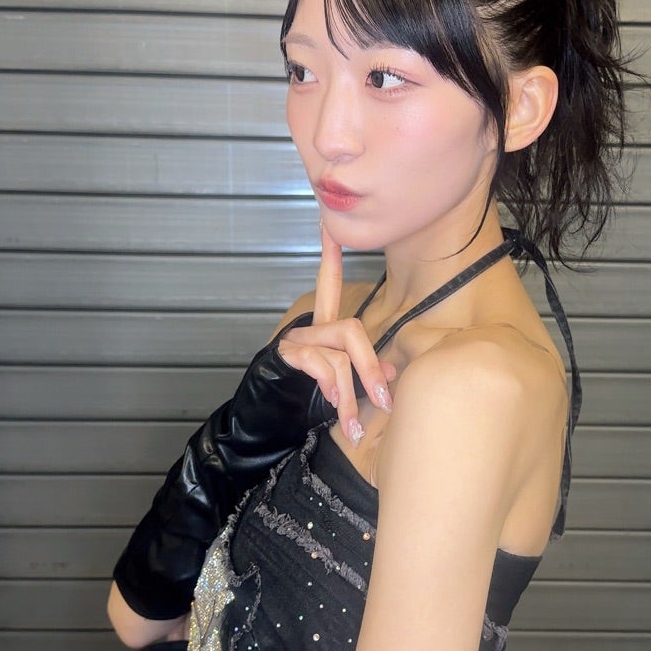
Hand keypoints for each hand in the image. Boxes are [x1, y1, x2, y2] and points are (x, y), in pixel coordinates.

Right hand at [277, 223, 395, 444]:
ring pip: (338, 353)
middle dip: (370, 367)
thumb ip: (362, 374)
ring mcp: (295, 341)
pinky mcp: (284, 355)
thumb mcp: (340, 388)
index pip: (327, 286)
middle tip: (384, 399)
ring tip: (352, 423)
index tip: (330, 228)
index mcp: (321, 330)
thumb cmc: (300, 402)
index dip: (329, 258)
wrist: (263, 422)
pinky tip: (332, 401)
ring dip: (350, 392)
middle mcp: (307, 329)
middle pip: (351, 331)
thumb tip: (387, 371)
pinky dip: (330, 383)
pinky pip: (318, 362)